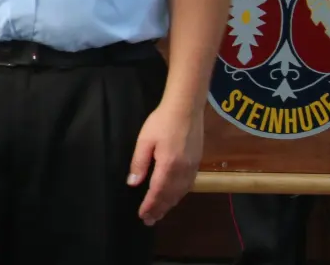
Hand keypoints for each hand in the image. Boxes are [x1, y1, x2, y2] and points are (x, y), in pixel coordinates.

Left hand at [127, 103, 202, 224]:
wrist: (186, 108)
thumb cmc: (161, 122)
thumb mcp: (145, 140)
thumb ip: (139, 163)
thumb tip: (133, 183)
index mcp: (168, 165)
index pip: (157, 192)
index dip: (150, 205)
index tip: (142, 215)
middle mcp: (183, 170)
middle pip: (170, 196)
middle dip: (159, 209)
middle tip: (149, 221)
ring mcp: (192, 167)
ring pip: (181, 193)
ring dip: (170, 205)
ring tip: (160, 213)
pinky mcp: (197, 163)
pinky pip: (188, 185)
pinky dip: (180, 195)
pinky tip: (174, 197)